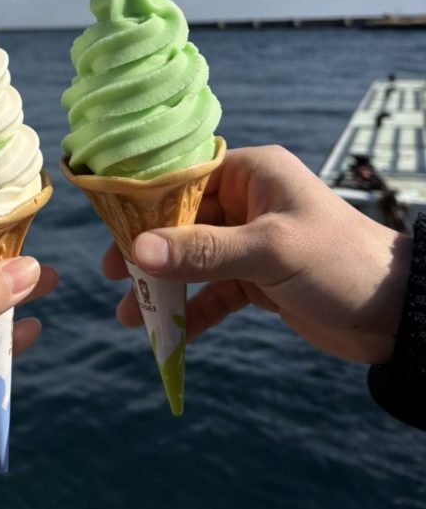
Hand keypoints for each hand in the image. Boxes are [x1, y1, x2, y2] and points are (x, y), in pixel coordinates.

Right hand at [102, 145, 410, 364]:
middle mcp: (248, 202)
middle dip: (148, 251)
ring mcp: (251, 242)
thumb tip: (137, 252)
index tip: (110, 226)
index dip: (145, 201)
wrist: (398, 316)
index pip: (185, 178)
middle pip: (182, 222)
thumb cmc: (339, 263)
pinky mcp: (258, 280)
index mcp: (253, 173)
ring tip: (130, 315)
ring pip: (194, 261)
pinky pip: (214, 292)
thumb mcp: (270, 251)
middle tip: (113, 275)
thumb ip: (203, 252)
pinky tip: (169, 335)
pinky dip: (193, 311)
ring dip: (165, 287)